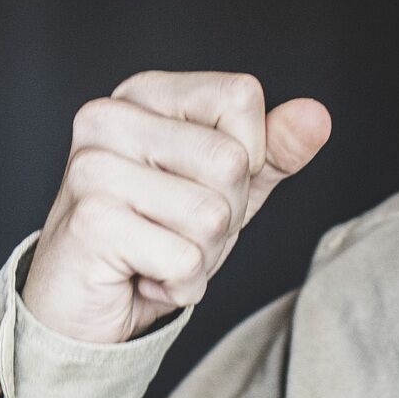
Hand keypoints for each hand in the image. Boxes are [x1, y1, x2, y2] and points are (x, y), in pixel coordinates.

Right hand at [21, 73, 332, 345]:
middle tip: (175, 230)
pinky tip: (142, 277)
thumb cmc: (155, 235)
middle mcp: (108, 118)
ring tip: (158, 253)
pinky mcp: (91, 222)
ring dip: (202, 256)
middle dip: (225, 217)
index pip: (240, 96)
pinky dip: (180, 285)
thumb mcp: (226, 187)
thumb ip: (273, 151)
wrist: (81, 304)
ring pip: (212, 215)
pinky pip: (185, 259)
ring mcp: (93, 169)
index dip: (247, 155)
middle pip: (231, 161)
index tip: (203, 183)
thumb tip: (317, 115)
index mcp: (143, 94)